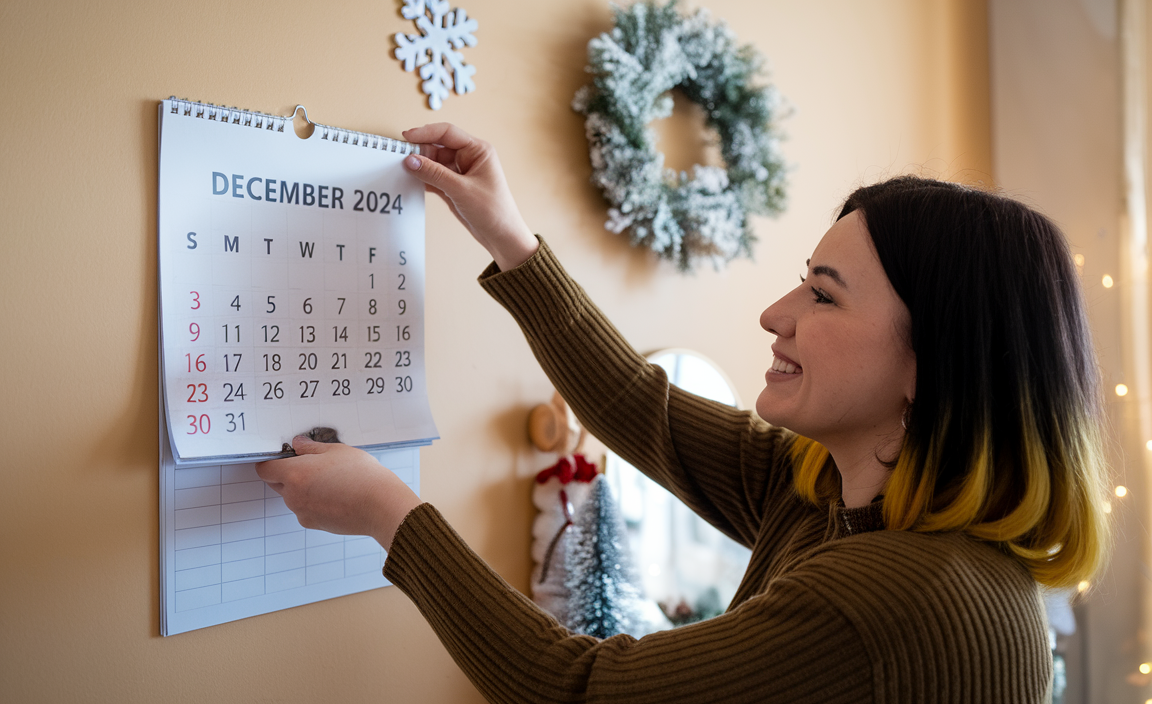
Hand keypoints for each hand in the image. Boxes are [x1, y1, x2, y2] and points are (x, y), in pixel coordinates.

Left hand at [255, 436, 421, 549]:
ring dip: (304, 488)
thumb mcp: (338, 451)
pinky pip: (307, 510)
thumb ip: (312, 447)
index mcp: (295, 474)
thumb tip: (299, 444)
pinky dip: (315, 502)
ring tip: (331, 480)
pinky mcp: (315, 524)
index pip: (265, 469)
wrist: (380, 506)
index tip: (282, 456)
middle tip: (312, 465)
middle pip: (278, 483)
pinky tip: (336, 494)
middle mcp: (293, 496)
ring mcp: (303, 512)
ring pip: (294, 497)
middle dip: (289, 474)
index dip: (271, 461)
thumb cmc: (362, 477)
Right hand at [401, 123, 538, 270]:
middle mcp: (469, 158)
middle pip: (438, 147)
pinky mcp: (454, 186)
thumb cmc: (493, 210)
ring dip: (420, 166)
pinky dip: (423, 178)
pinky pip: (434, 177)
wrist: (501, 236)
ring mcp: (460, 172)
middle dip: (420, 151)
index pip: (447, 133)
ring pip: (434, 163)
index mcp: (478, 150)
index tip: (407, 137)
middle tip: (400, 157)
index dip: (425, 133)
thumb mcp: (461, 190)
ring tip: (402, 169)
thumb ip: (434, 174)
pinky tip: (411, 180)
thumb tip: (411, 161)